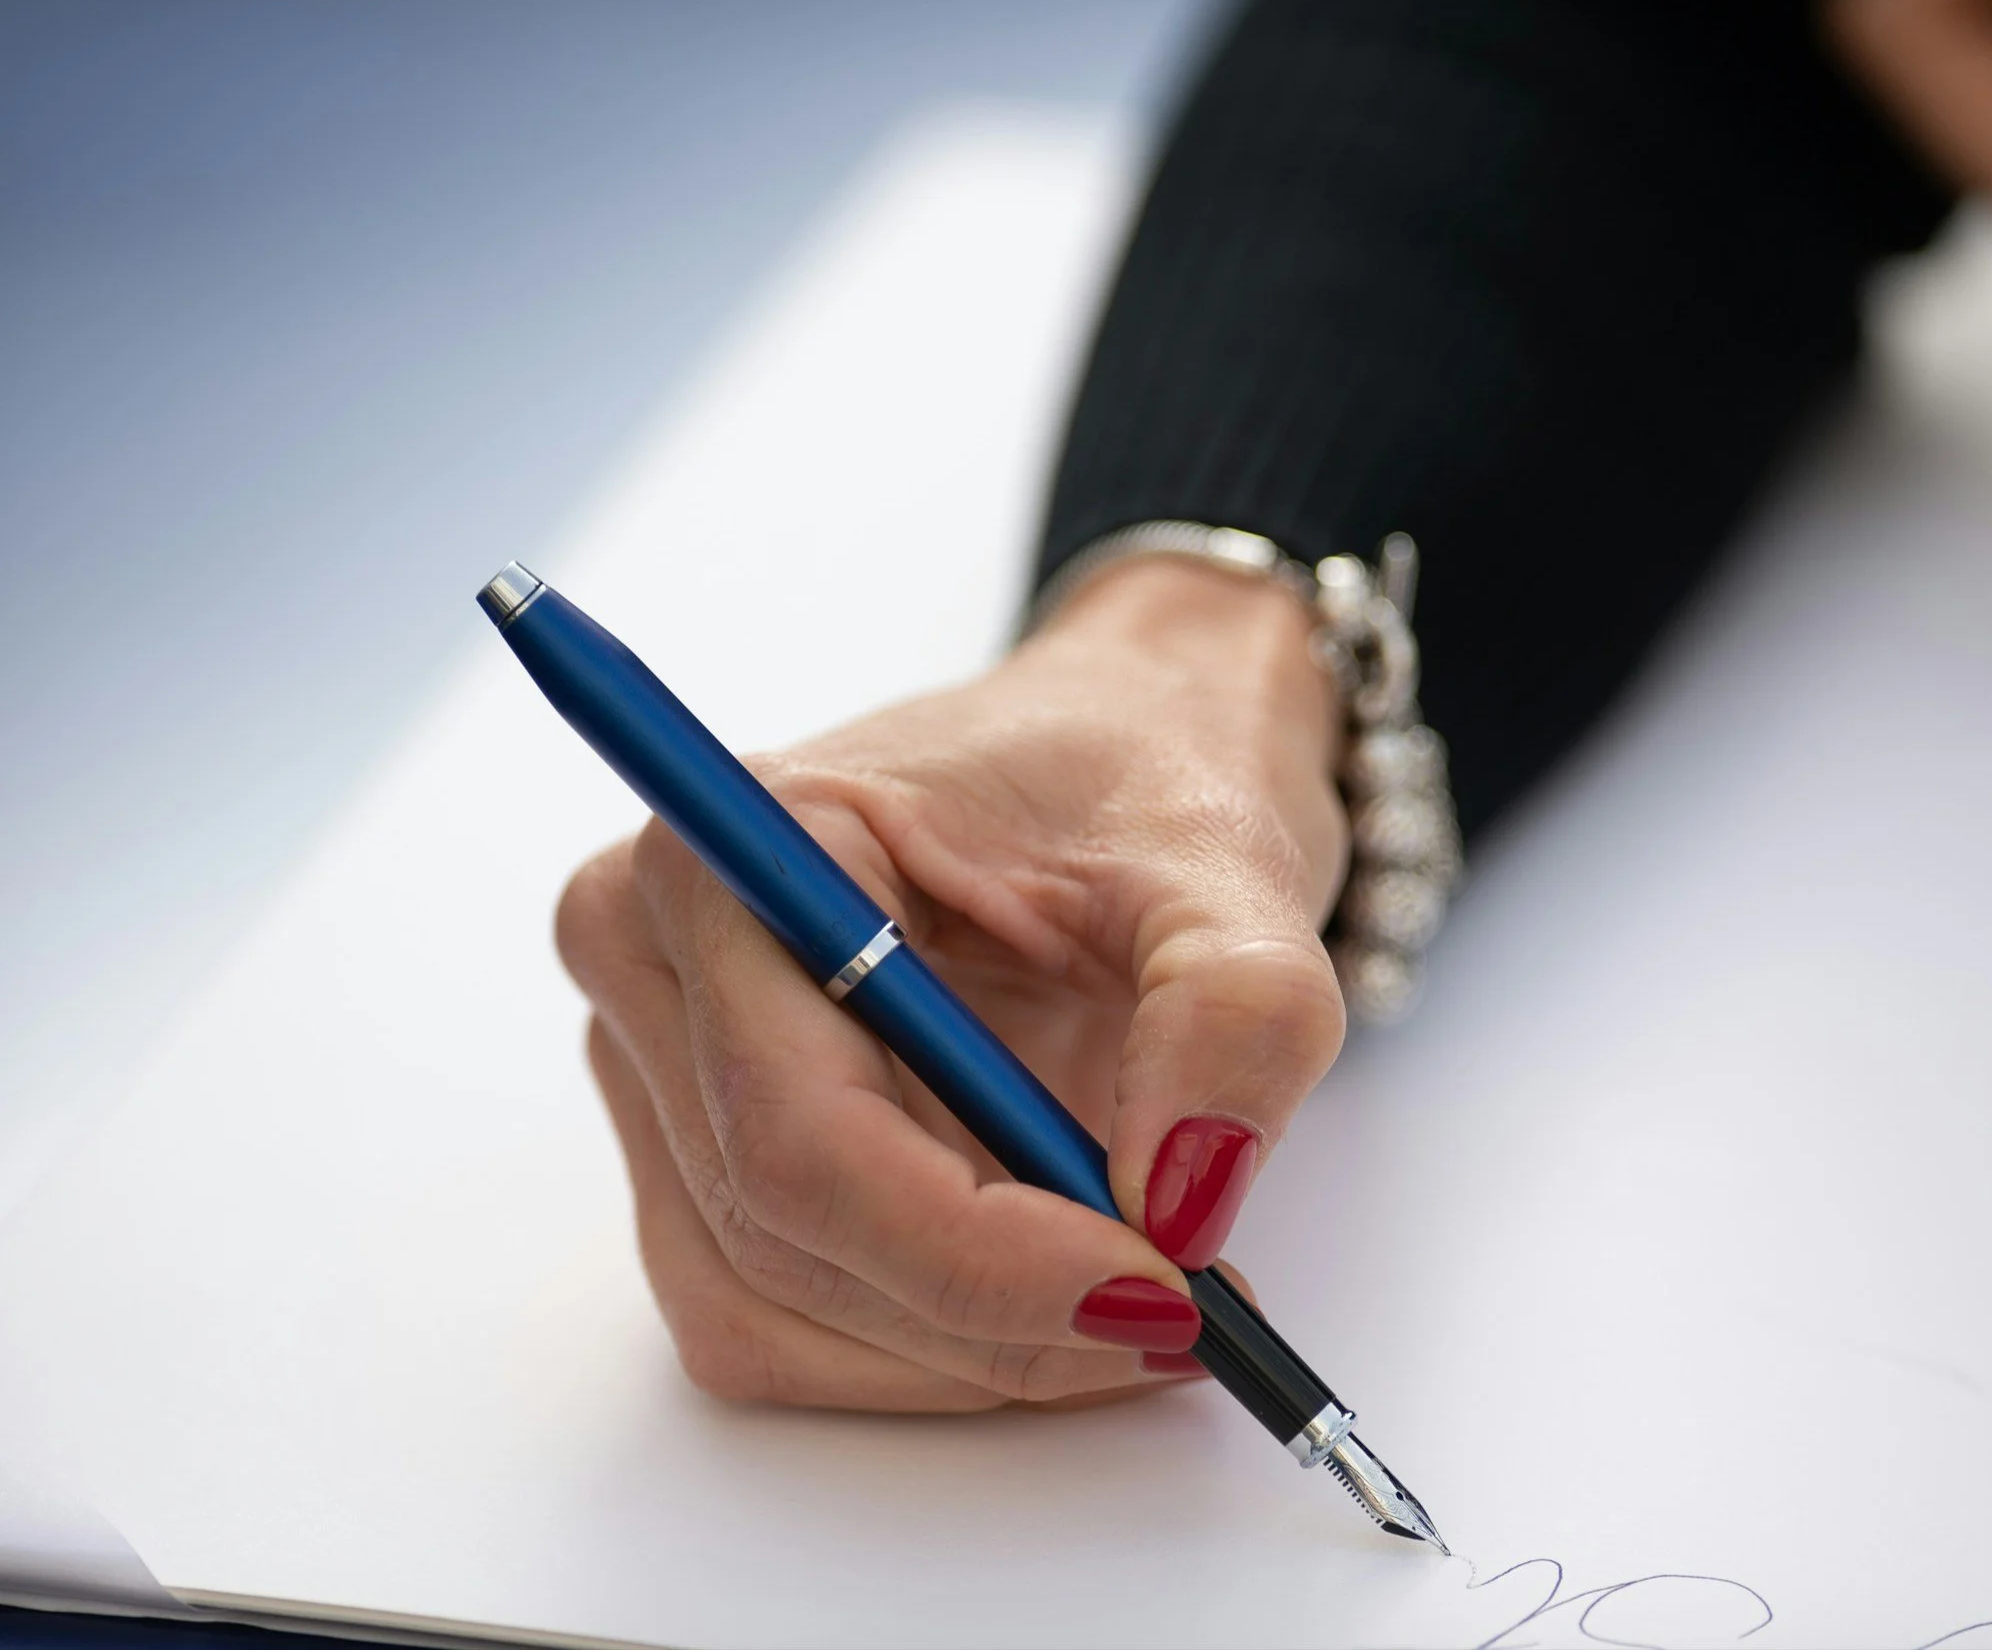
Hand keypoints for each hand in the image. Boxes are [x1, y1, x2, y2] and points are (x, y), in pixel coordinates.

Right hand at [556, 558, 1347, 1410]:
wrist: (1127, 744)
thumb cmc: (1141, 767)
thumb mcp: (1231, 865)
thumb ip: (1233, 1015)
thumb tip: (1182, 1203)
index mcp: (739, 852)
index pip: (805, 1127)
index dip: (976, 1252)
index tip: (1156, 1291)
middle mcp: (656, 962)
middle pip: (787, 1237)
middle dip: (1002, 1316)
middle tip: (1193, 1318)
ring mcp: (665, 1068)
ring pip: (777, 1312)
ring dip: (975, 1350)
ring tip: (1154, 1296)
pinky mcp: (708, 1148)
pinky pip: (787, 1318)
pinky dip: (940, 1343)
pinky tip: (1072, 1292)